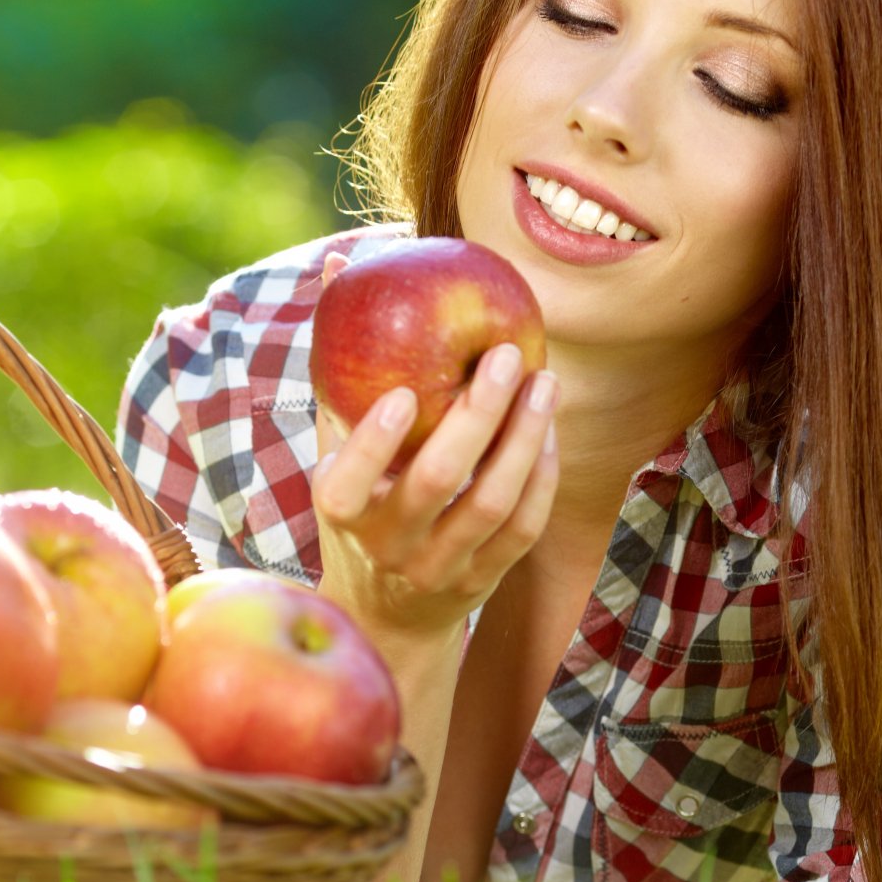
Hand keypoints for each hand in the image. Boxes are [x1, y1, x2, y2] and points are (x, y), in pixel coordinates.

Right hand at [311, 252, 559, 647]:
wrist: (386, 616)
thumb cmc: (360, 506)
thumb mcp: (334, 452)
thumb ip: (338, 367)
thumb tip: (340, 265)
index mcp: (340, 512)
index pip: (349, 482)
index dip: (372, 442)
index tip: (399, 392)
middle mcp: (388, 545)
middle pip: (436, 482)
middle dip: (477, 416)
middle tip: (506, 353)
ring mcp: (439, 568)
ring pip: (491, 504)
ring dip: (523, 439)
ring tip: (544, 382)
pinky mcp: (483, 580)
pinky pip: (523, 529)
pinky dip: (540, 478)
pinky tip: (547, 431)